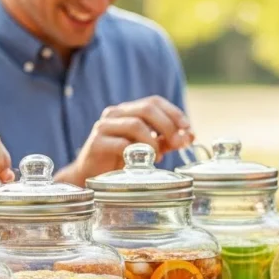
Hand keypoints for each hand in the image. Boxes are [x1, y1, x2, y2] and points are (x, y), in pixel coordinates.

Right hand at [62, 96, 193, 183]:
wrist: (88, 177)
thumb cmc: (118, 161)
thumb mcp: (147, 148)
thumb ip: (167, 141)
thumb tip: (190, 136)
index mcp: (128, 111)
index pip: (154, 101)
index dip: (174, 112)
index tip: (188, 128)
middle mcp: (115, 114)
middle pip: (147, 108)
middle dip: (168, 125)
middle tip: (179, 143)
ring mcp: (104, 127)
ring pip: (135, 124)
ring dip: (153, 140)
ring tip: (159, 156)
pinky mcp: (96, 143)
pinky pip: (121, 143)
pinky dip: (136, 152)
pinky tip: (143, 162)